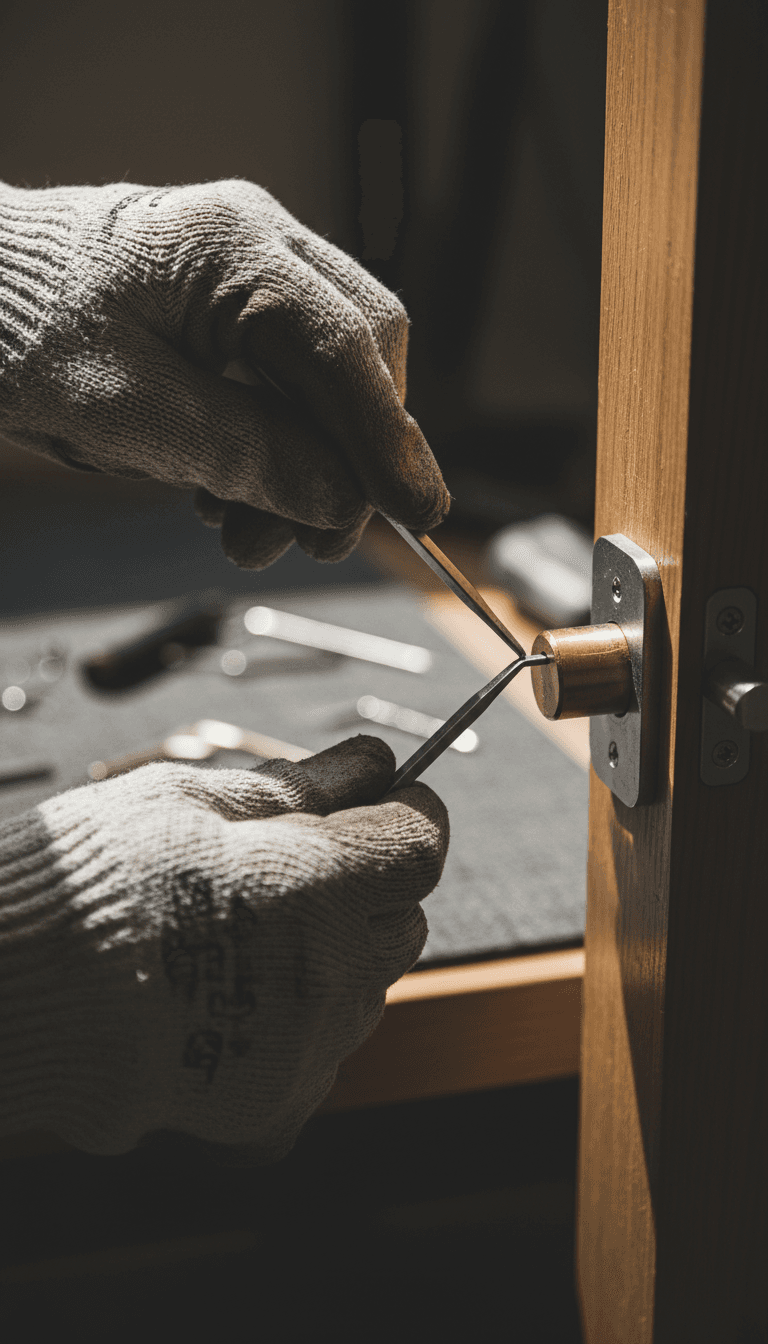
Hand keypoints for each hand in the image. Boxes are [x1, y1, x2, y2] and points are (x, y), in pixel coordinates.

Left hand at [0, 179, 448, 566]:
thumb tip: (341, 501)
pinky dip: (274, 450)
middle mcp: (257, 247)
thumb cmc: (15, 330)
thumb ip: (244, 453)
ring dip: (306, 468)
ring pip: (327, 382)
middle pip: (358, 360)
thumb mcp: (127, 411)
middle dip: (349, 460)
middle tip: (315, 542)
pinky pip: (285, 386)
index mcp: (234, 248)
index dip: (389, 439)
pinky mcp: (229, 313)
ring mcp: (247, 276)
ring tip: (244, 535)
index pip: (347, 348)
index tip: (418, 514)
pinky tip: (229, 496)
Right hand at [0, 737, 447, 1162]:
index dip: (409, 811)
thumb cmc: (86, 885)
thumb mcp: (185, 802)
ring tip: (246, 934)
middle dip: (370, 884)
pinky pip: (323, 1055)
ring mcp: (303, 1052)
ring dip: (335, 954)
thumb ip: (298, 788)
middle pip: (402, 919)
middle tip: (297, 864)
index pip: (420, 845)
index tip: (386, 798)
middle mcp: (328, 977)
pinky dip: (299, 1021)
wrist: (7, 999)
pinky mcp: (270, 1106)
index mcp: (316, 887)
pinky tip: (232, 996)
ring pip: (367, 990)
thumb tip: (371, 763)